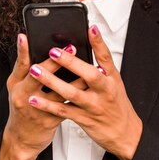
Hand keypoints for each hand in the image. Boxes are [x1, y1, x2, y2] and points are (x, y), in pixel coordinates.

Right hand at [0, 34, 86, 159]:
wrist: (22, 139)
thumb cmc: (21, 106)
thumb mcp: (16, 86)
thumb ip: (23, 65)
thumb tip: (26, 39)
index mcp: (17, 86)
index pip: (22, 65)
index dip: (25, 51)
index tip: (33, 38)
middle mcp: (25, 97)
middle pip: (40, 77)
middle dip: (57, 62)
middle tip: (72, 47)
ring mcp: (38, 110)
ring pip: (60, 92)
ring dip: (76, 79)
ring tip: (91, 67)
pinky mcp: (50, 121)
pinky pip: (68, 106)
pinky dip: (80, 95)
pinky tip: (91, 86)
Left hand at [26, 25, 142, 159]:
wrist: (123, 132)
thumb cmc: (117, 103)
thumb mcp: (115, 81)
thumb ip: (102, 63)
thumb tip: (92, 40)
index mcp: (111, 78)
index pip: (106, 57)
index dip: (99, 42)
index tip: (90, 28)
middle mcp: (104, 91)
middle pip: (88, 75)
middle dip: (70, 62)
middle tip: (53, 51)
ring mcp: (93, 106)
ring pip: (71, 93)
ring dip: (52, 82)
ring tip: (36, 71)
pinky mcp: (83, 119)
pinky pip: (63, 111)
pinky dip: (48, 105)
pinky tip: (35, 99)